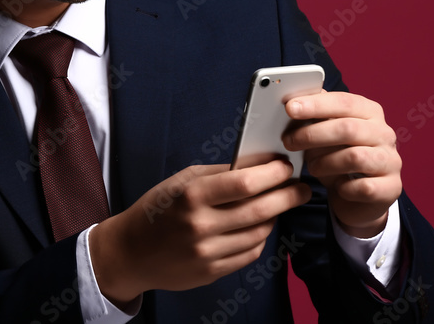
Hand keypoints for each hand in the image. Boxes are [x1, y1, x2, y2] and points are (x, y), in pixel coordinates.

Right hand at [89, 160, 310, 304]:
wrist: (131, 251)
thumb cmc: (158, 208)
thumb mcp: (183, 180)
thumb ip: (222, 172)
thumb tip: (262, 162)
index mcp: (191, 195)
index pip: (245, 183)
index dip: (273, 173)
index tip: (286, 166)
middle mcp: (200, 225)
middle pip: (260, 209)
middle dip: (288, 196)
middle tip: (302, 188)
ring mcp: (207, 253)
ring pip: (260, 233)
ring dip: (274, 216)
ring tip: (275, 204)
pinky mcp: (212, 272)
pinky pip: (250, 253)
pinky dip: (259, 237)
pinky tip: (257, 226)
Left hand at [283, 90, 401, 237]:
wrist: (359, 197)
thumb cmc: (339, 157)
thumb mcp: (326, 134)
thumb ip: (315, 117)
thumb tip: (292, 103)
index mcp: (369, 112)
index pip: (343, 102)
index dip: (316, 104)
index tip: (290, 108)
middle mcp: (385, 133)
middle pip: (347, 128)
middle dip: (312, 134)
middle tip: (289, 141)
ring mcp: (391, 160)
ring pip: (355, 157)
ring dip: (325, 162)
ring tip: (311, 167)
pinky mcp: (392, 187)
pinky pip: (364, 187)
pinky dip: (345, 188)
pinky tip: (337, 187)